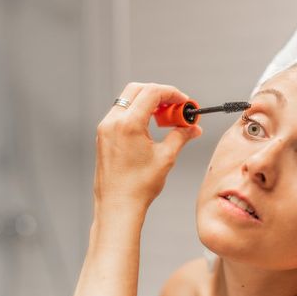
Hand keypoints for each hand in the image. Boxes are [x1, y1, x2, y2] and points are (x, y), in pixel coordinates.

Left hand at [94, 82, 201, 222]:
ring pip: (127, 100)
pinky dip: (136, 113)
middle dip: (158, 94)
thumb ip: (180, 136)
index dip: (172, 93)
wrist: (117, 206)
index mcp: (128, 124)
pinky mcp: (103, 136)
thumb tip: (193, 129)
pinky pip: (120, 114)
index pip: (152, 92)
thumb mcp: (166, 157)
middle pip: (137, 89)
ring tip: (163, 119)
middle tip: (174, 107)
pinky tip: (148, 128)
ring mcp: (105, 128)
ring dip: (146, 103)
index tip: (184, 102)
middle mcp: (113, 122)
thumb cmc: (138, 187)